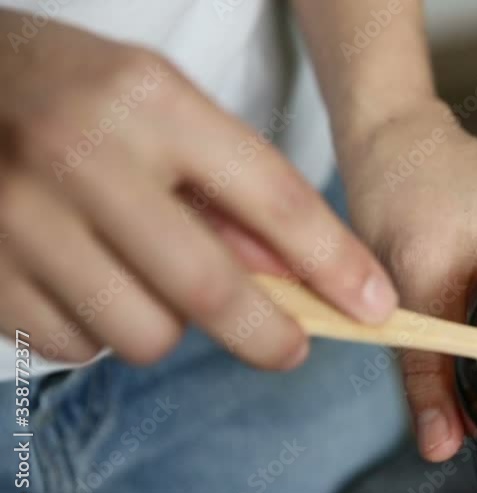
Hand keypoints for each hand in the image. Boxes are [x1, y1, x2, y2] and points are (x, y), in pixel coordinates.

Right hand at [0, 11, 396, 368]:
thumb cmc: (75, 94)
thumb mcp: (161, 107)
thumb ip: (227, 188)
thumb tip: (292, 277)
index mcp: (149, 99)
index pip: (271, 198)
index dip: (335, 263)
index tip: (374, 306)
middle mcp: (82, 155)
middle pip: (209, 288)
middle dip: (270, 334)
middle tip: (292, 348)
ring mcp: (19, 218)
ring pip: (145, 333)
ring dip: (169, 324)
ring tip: (148, 279)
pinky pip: (77, 346)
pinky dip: (100, 329)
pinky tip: (87, 282)